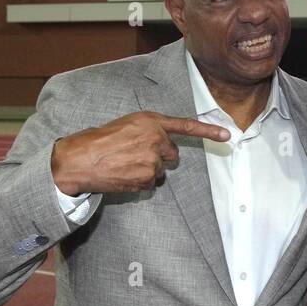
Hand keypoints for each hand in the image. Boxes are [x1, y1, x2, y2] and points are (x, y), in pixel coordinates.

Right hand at [51, 112, 228, 194]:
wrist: (79, 160)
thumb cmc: (98, 140)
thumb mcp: (125, 125)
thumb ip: (148, 131)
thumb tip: (161, 144)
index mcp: (151, 121)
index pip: (185, 126)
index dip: (208, 131)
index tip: (227, 135)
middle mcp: (156, 139)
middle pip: (171, 155)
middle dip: (159, 157)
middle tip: (134, 155)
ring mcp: (152, 160)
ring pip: (159, 171)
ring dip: (146, 170)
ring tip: (123, 164)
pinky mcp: (146, 178)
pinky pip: (150, 184)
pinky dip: (138, 182)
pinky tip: (122, 175)